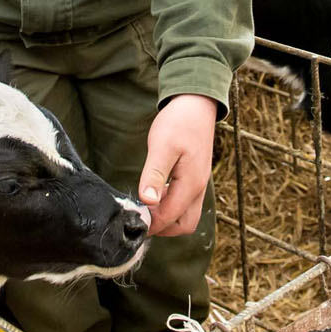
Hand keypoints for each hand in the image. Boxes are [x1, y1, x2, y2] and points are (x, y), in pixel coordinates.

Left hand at [138, 94, 216, 236]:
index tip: (131, 218)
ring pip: (186, 216)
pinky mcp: (195, 178)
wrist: (197, 104)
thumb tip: (147, 201)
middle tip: (140, 215)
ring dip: (167, 217)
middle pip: (183, 225)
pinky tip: (155, 192)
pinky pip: (186, 203)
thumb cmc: (178, 122)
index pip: (170, 218)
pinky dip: (171, 206)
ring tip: (146, 203)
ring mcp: (199, 184)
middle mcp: (199, 189)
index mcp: (191, 184)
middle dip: (162, 227)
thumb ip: (155, 175)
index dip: (150, 223)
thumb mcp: (162, 146)